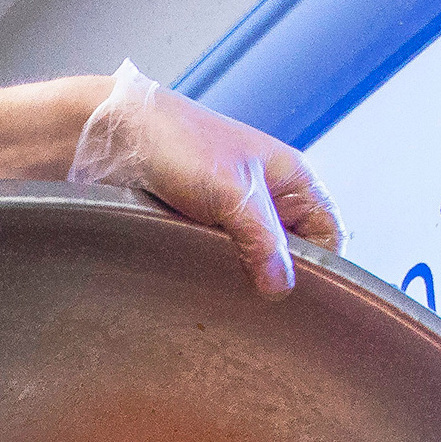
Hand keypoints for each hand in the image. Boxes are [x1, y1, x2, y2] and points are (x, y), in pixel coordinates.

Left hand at [67, 61, 342, 296]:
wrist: (112, 136)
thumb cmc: (177, 143)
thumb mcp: (232, 194)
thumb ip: (263, 241)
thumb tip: (282, 288)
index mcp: (291, 179)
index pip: (328, 234)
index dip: (322, 265)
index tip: (302, 297)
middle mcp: (268, 197)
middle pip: (292, 253)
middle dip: (280, 277)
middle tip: (264, 305)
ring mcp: (233, 213)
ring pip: (255, 260)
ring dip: (245, 277)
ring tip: (233, 298)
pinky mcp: (200, 227)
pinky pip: (222, 260)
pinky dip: (217, 273)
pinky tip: (206, 287)